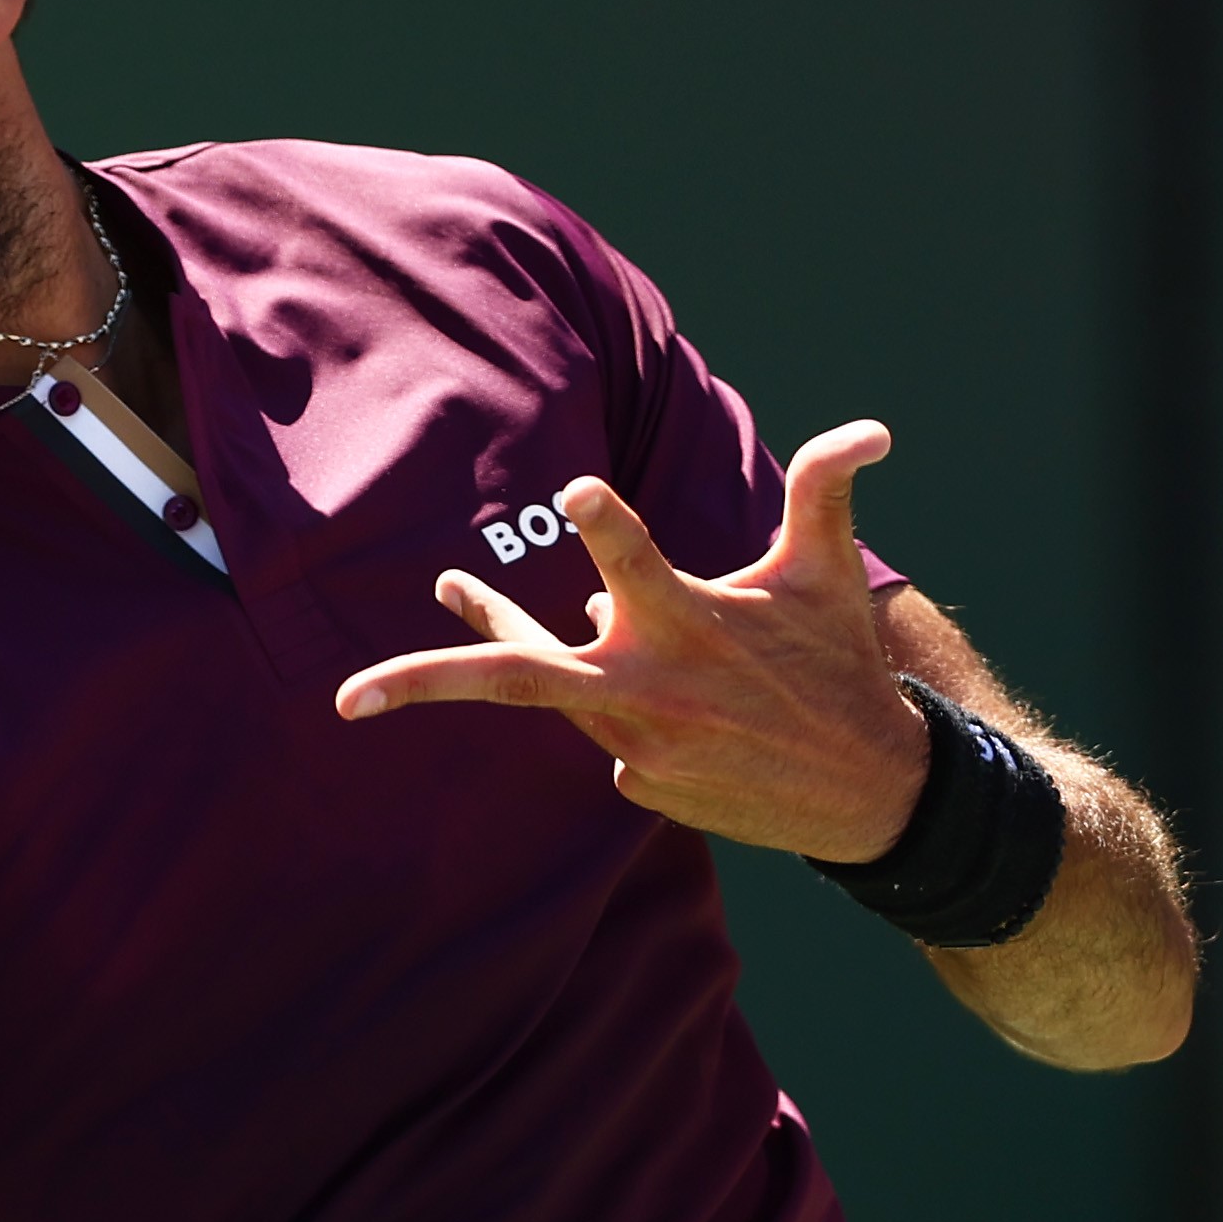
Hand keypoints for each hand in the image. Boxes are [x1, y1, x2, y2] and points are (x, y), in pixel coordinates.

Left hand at [332, 422, 930, 861]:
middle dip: (430, 681)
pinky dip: (622, 695)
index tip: (570, 491)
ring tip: (452, 584)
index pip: (633, 565)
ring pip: (549, 681)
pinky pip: (608, 724)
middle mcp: (647, 690)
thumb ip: (824, 492)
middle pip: (520, 676)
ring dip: (499, 631)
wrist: (869, 793)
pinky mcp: (641, 784)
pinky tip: (675, 693)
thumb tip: (877, 428)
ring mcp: (635, 745)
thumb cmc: (839, 666)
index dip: (603, 527)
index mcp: (690, 623)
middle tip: (344, 698)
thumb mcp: (828, 575)